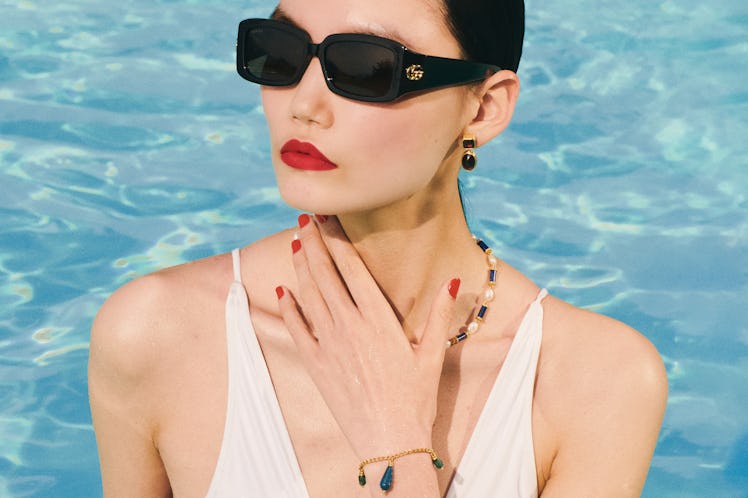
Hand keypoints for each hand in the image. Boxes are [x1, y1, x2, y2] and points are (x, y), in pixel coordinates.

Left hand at [275, 214, 458, 457]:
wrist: (390, 441)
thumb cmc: (415, 399)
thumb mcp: (433, 354)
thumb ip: (440, 314)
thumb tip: (453, 280)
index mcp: (379, 320)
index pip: (353, 269)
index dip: (338, 241)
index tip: (329, 219)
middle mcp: (350, 326)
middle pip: (325, 275)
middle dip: (314, 243)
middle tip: (305, 218)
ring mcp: (329, 345)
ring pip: (309, 296)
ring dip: (300, 267)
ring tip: (296, 243)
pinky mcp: (317, 365)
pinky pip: (297, 329)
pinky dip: (289, 308)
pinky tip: (283, 290)